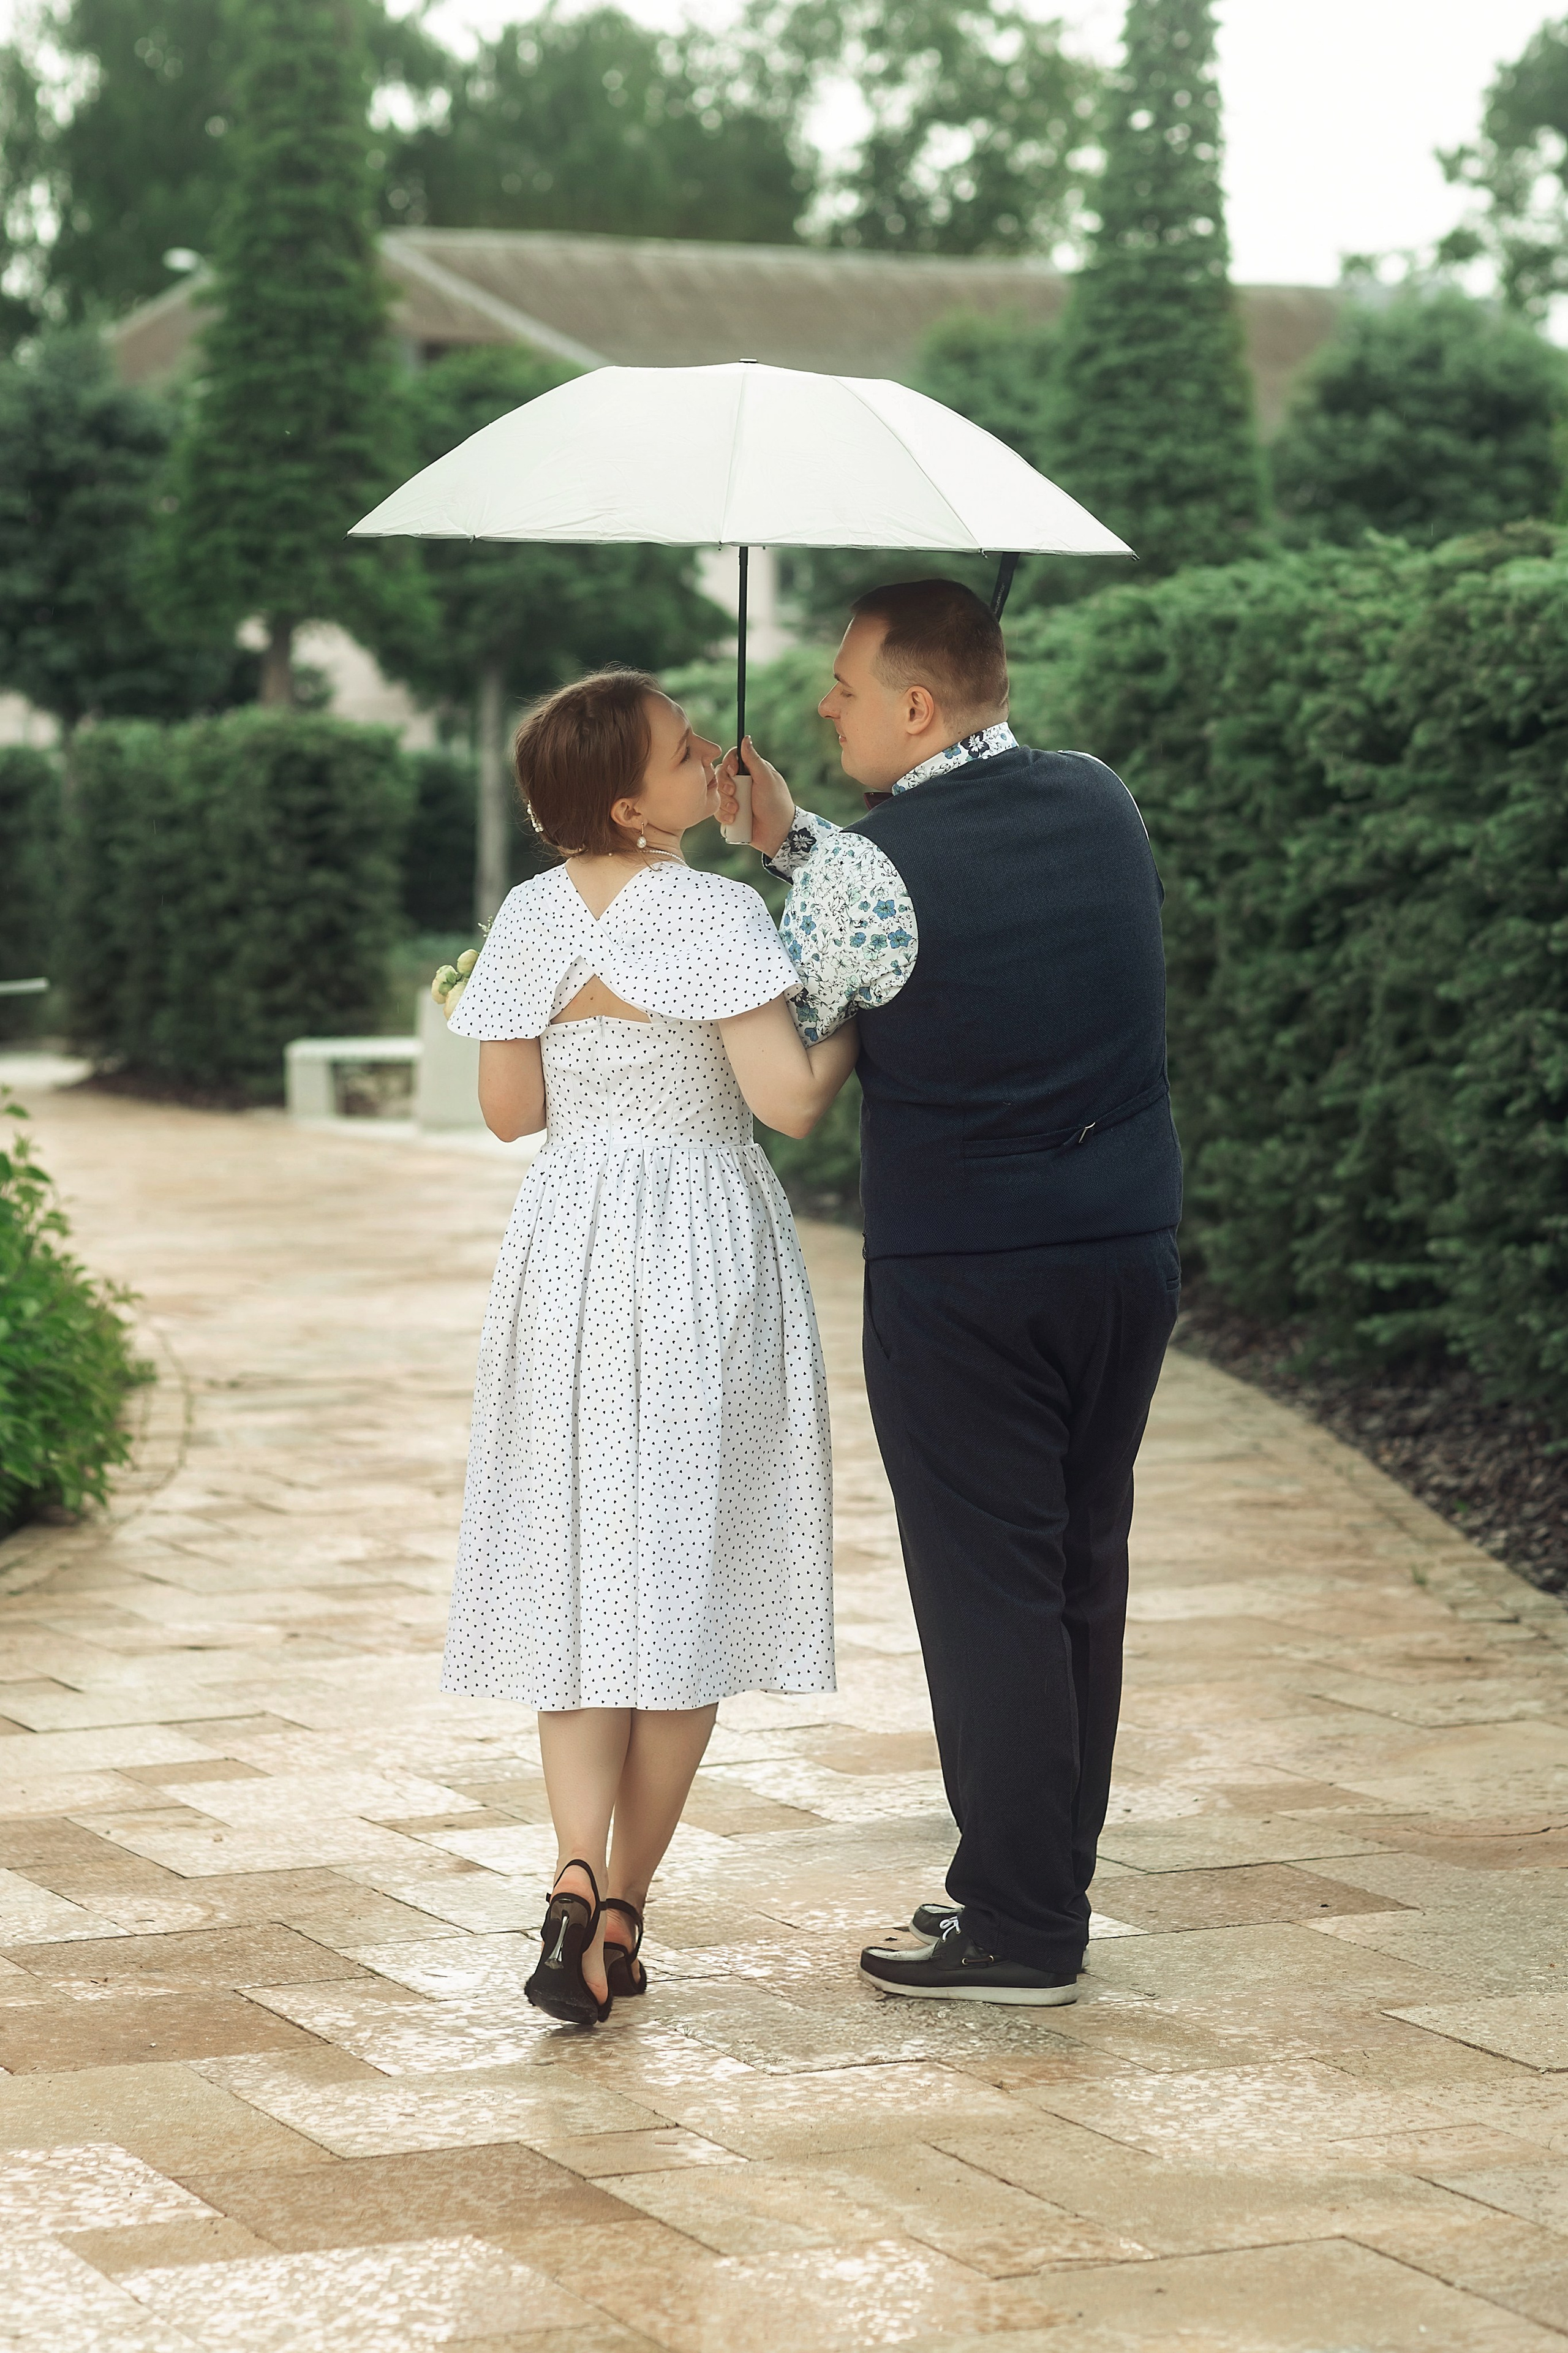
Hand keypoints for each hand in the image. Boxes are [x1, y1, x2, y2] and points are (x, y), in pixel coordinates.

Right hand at [717, 737, 794, 859]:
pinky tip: (733, 820)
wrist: (777, 834)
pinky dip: (723, 815)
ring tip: (736, 811)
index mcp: (752, 770)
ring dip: (724, 802)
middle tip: (733, 793)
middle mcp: (742, 783)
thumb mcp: (766, 779)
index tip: (733, 771)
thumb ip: (754, 760)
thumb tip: (746, 738)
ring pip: (717, 793)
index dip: (729, 763)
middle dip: (724, 785)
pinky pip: (718, 810)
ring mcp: (735, 798)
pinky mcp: (731, 813)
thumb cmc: (776, 804)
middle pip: (721, 774)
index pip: (733, 758)